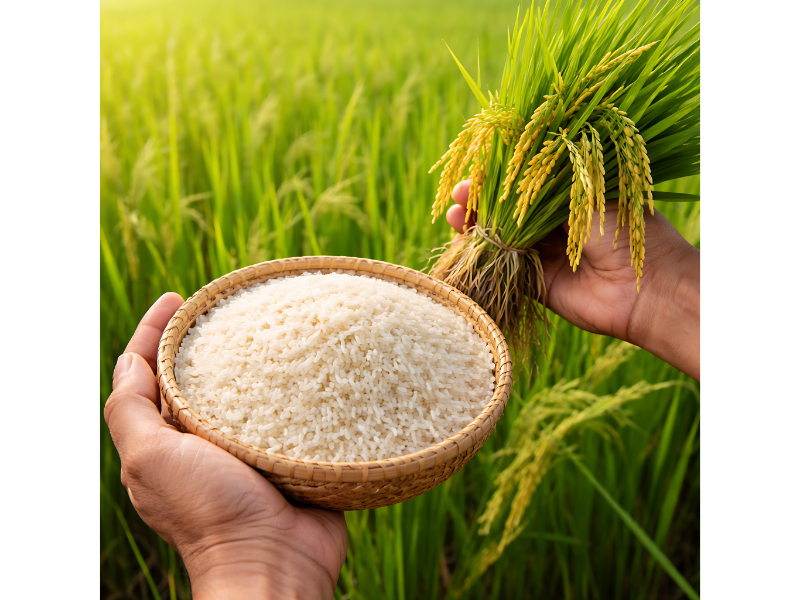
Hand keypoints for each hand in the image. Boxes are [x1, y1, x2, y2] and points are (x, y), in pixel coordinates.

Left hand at [104, 293, 347, 599]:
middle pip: (196, 374)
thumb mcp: (150, 459)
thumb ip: (129, 411)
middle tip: (223, 304)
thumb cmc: (208, 512)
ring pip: (244, 389)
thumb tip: (128, 360)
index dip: (155, 331)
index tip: (175, 297)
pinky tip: (305, 363)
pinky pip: (288, 409)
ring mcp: (248, 446)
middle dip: (202, 337)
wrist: (274, 560)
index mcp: (166, 438)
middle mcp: (202, 440)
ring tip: (266, 323)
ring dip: (251, 357)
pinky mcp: (289, 452)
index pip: (150, 371)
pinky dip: (291, 385)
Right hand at [449, 179, 698, 379]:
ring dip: (476, 230)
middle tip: (458, 198)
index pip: (524, 184)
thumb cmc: (627, 231)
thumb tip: (506, 170)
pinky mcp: (538, 285)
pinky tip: (464, 246)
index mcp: (570, 198)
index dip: (498, 180)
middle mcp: (555, 226)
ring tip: (455, 219)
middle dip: (480, 204)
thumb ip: (545, 186)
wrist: (649, 287)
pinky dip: (484, 259)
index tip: (474, 173)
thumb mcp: (585, 195)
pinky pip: (505, 269)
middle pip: (507, 212)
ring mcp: (545, 255)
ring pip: (501, 239)